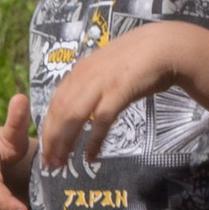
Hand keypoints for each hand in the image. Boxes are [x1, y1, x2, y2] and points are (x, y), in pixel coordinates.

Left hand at [36, 20, 208, 172]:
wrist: (163, 46)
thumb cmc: (136, 60)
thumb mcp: (103, 70)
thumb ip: (88, 84)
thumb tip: (75, 107)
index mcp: (79, 71)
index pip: (54, 103)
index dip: (47, 127)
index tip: (44, 148)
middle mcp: (85, 76)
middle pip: (59, 112)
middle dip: (51, 140)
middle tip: (48, 163)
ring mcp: (101, 83)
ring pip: (74, 117)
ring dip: (65, 143)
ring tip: (61, 163)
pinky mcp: (119, 90)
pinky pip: (101, 119)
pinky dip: (93, 140)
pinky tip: (89, 156)